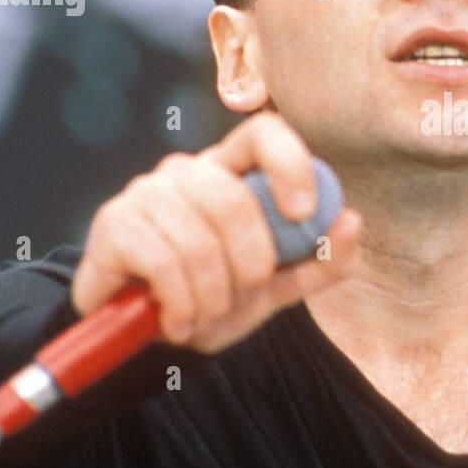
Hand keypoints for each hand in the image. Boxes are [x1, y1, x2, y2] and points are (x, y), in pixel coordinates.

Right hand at [71, 111, 361, 353]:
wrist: (138, 334)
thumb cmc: (209, 297)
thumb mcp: (272, 288)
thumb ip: (317, 261)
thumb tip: (353, 223)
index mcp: (232, 173)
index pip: (264, 132)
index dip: (290, 162)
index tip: (303, 213)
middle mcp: (189, 171)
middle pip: (234, 198)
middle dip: (250, 262)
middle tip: (244, 295)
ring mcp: (147, 192)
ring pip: (199, 239)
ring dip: (213, 296)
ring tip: (205, 317)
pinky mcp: (114, 223)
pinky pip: (162, 262)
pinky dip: (180, 305)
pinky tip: (176, 322)